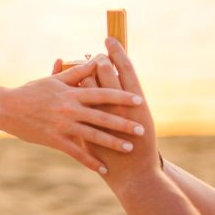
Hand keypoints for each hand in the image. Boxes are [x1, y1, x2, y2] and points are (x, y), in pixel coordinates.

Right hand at [2, 56, 144, 173]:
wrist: (7, 108)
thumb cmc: (32, 91)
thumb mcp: (54, 80)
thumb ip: (76, 72)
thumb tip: (95, 59)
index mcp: (72, 93)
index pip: (102, 94)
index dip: (121, 97)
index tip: (138, 100)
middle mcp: (70, 109)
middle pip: (102, 116)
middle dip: (123, 123)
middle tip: (141, 129)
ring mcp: (62, 126)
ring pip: (93, 136)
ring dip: (113, 143)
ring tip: (129, 148)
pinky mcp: (55, 140)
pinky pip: (76, 153)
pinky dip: (91, 162)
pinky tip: (103, 169)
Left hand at [87, 38, 159, 189]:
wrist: (133, 174)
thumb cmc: (143, 146)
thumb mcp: (142, 119)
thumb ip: (131, 100)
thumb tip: (124, 79)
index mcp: (134, 103)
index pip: (124, 69)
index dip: (117, 52)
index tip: (110, 40)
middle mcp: (118, 106)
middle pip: (104, 73)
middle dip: (99, 58)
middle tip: (96, 49)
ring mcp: (101, 116)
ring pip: (89, 86)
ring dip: (84, 72)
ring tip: (81, 59)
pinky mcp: (89, 125)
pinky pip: (79, 103)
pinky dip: (75, 93)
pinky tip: (71, 86)